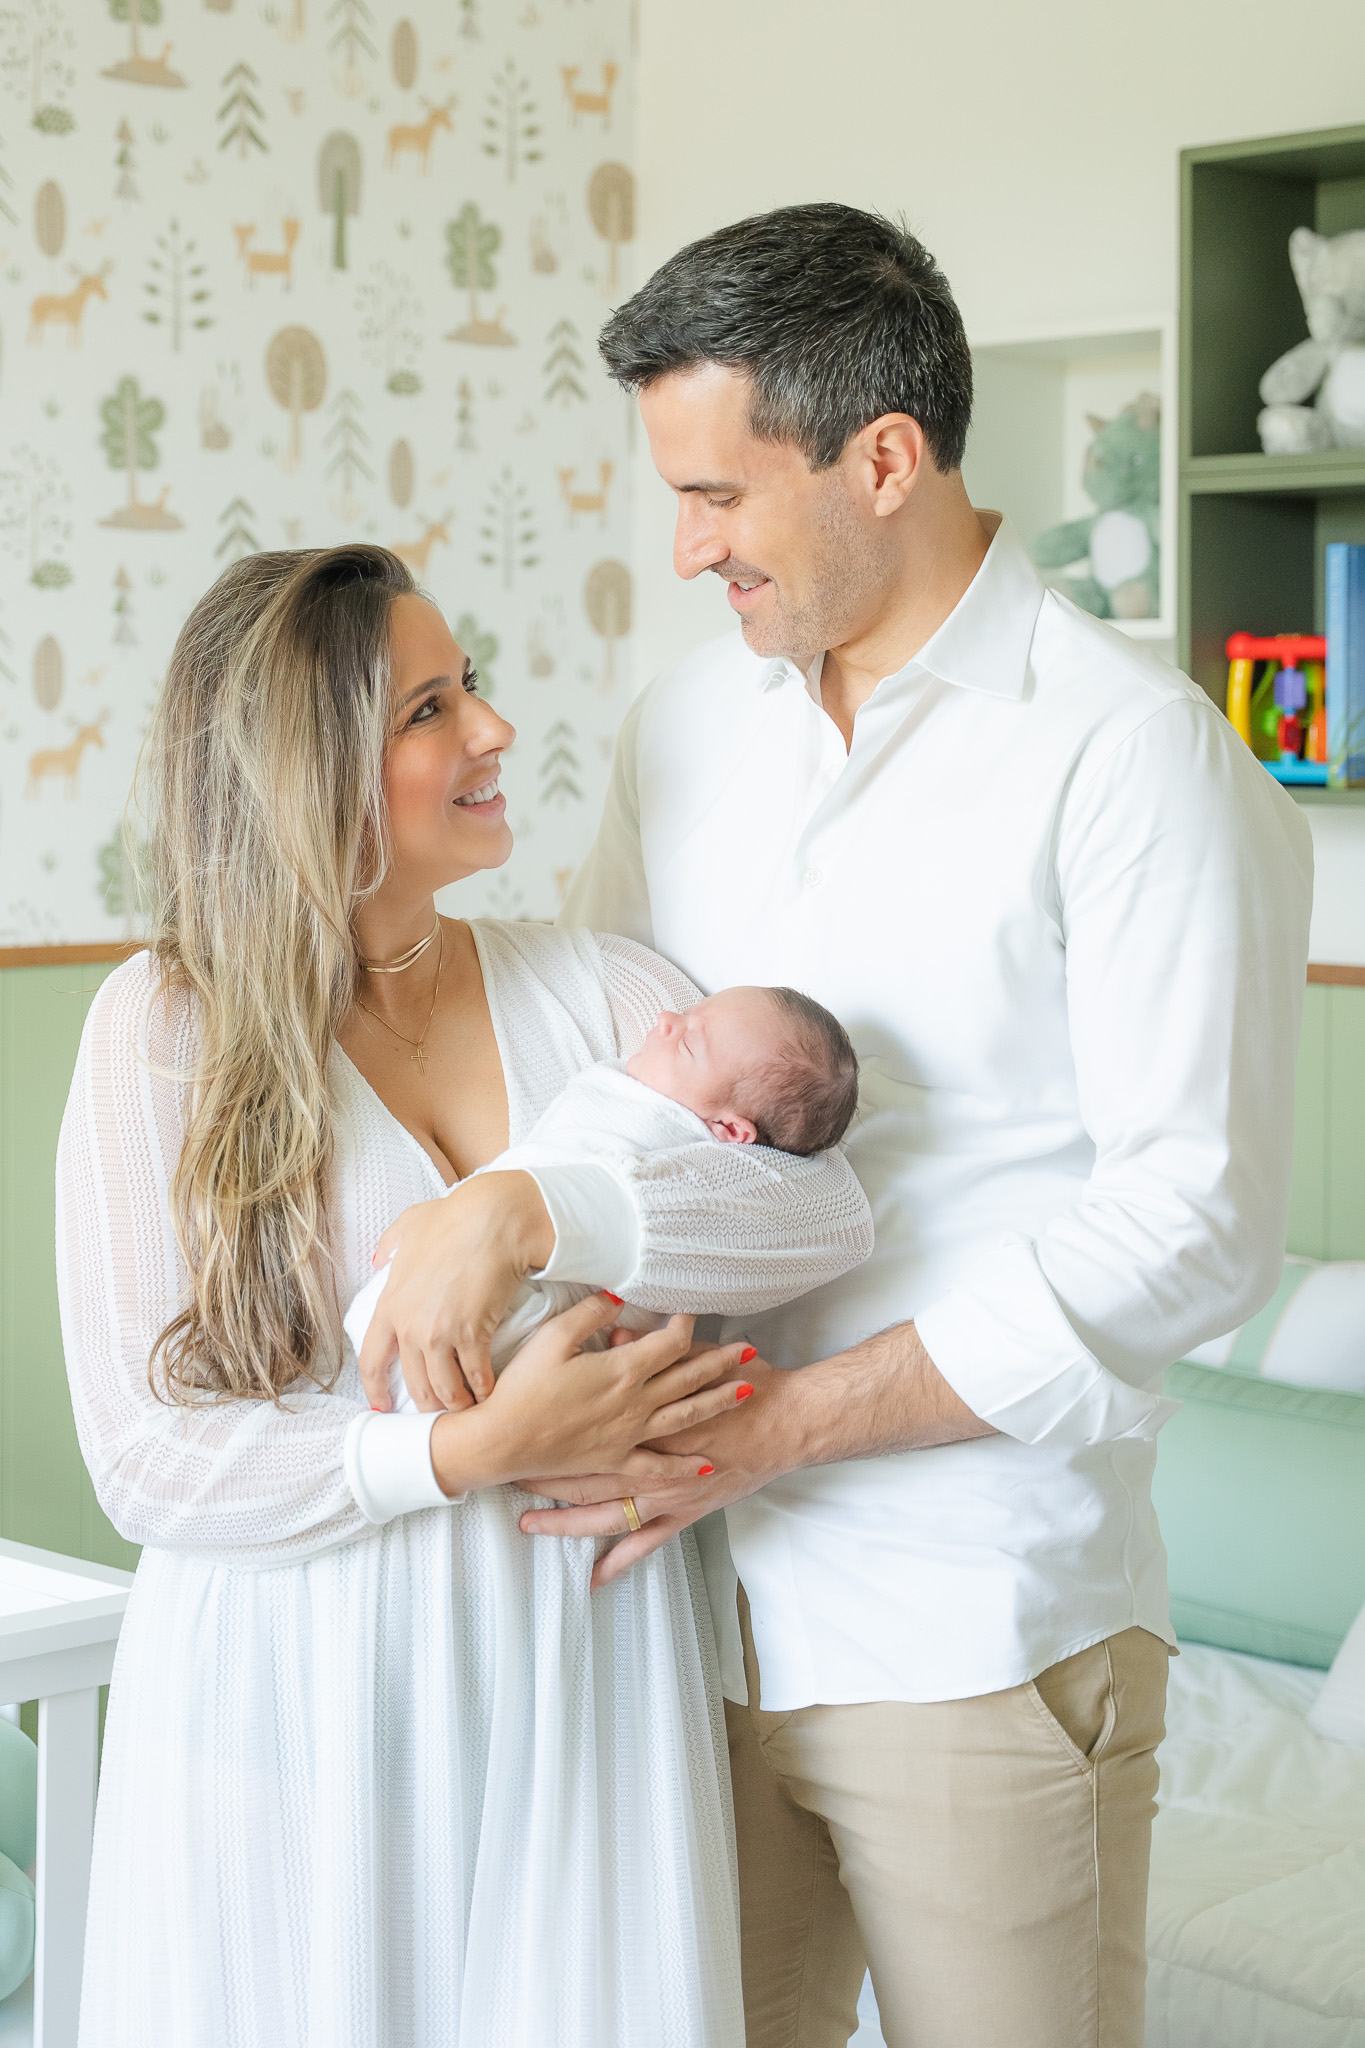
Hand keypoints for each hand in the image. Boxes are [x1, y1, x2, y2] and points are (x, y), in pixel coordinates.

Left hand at [358, 1171, 554, 1412]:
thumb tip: (378, 1258)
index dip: (376, 1389)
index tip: (383, 1406)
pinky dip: (483, 1389)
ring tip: (467, 1406)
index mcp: (390, 1305)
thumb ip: (390, 1244)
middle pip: (413, 1384)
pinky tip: (489, 1392)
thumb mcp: (410, 1225)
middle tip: (438, 1410)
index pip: (371, 1360)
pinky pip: (476, 1377)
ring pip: (444, 1388)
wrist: (493, 1218)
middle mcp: (409, 1327)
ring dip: (456, 1403)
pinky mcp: (473, 1335)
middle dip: (426, 1403)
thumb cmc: (454, 1218)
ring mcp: (440, 1334)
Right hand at [428, 1295, 757, 1495]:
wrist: (501, 1441)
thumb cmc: (522, 1388)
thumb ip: (589, 1314)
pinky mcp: (616, 1459)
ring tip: (747, 1391)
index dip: (685, 1323)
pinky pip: (658, 1465)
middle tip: (750, 1349)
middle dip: (721, 1360)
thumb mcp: (552, 1337)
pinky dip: (684, 1467)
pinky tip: (707, 1466)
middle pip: (688, 1377)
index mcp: (622, 1369)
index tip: (692, 1310)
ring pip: (685, 1416)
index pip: (670, 1342)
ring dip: (718, 1402)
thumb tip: (620, 1296)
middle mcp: (635, 1402)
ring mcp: (629, 1434)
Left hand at [518, 1346, 784, 1589]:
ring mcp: (667, 1495)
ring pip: (605, 1515)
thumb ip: (653, 1350)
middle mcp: (651, 1463)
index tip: (519, 1434)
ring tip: (530, 1526)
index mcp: (648, 1422)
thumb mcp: (696, 1354)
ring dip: (566, 1522)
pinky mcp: (685, 1514)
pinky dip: (618, 1563)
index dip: (551, 1434)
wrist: (787, 1422)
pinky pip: (645, 1545)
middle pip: (586, 1475)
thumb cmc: (743, 1385)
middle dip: (545, 1479)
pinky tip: (593, 1579)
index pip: (587, 1430)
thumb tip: (616, 1332)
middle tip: (507, 1481)